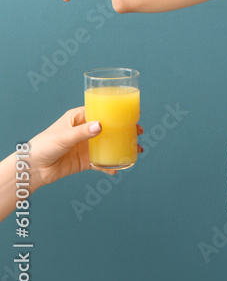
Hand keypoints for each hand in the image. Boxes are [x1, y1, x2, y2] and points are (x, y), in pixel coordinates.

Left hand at [28, 108, 143, 191]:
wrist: (33, 169)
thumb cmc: (43, 146)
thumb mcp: (63, 136)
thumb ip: (81, 133)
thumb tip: (100, 126)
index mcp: (79, 118)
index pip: (101, 110)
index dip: (117, 111)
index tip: (132, 113)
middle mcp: (84, 130)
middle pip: (109, 127)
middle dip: (125, 129)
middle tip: (138, 132)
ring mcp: (85, 146)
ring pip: (108, 144)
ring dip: (122, 146)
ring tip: (136, 150)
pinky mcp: (84, 161)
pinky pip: (101, 161)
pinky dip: (110, 164)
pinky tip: (117, 168)